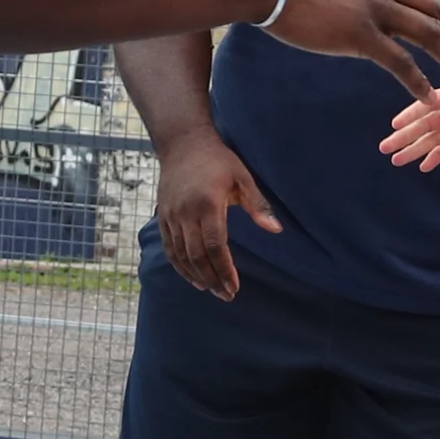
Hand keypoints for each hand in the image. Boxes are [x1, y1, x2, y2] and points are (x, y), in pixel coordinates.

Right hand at [156, 127, 278, 300]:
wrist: (183, 143)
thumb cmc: (218, 160)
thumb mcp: (242, 177)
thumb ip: (258, 204)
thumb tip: (276, 230)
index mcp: (208, 204)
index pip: (216, 246)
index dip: (225, 270)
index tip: (234, 287)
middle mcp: (186, 213)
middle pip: (197, 255)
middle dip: (212, 279)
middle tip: (226, 295)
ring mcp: (171, 216)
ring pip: (181, 255)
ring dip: (196, 276)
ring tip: (211, 290)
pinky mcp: (163, 216)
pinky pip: (169, 248)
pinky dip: (180, 266)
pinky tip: (192, 276)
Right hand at [381, 75, 439, 171]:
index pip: (435, 102)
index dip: (415, 112)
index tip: (395, 123)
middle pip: (428, 121)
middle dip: (407, 134)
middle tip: (386, 148)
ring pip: (435, 136)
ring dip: (416, 147)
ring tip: (396, 160)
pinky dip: (436, 155)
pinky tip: (423, 165)